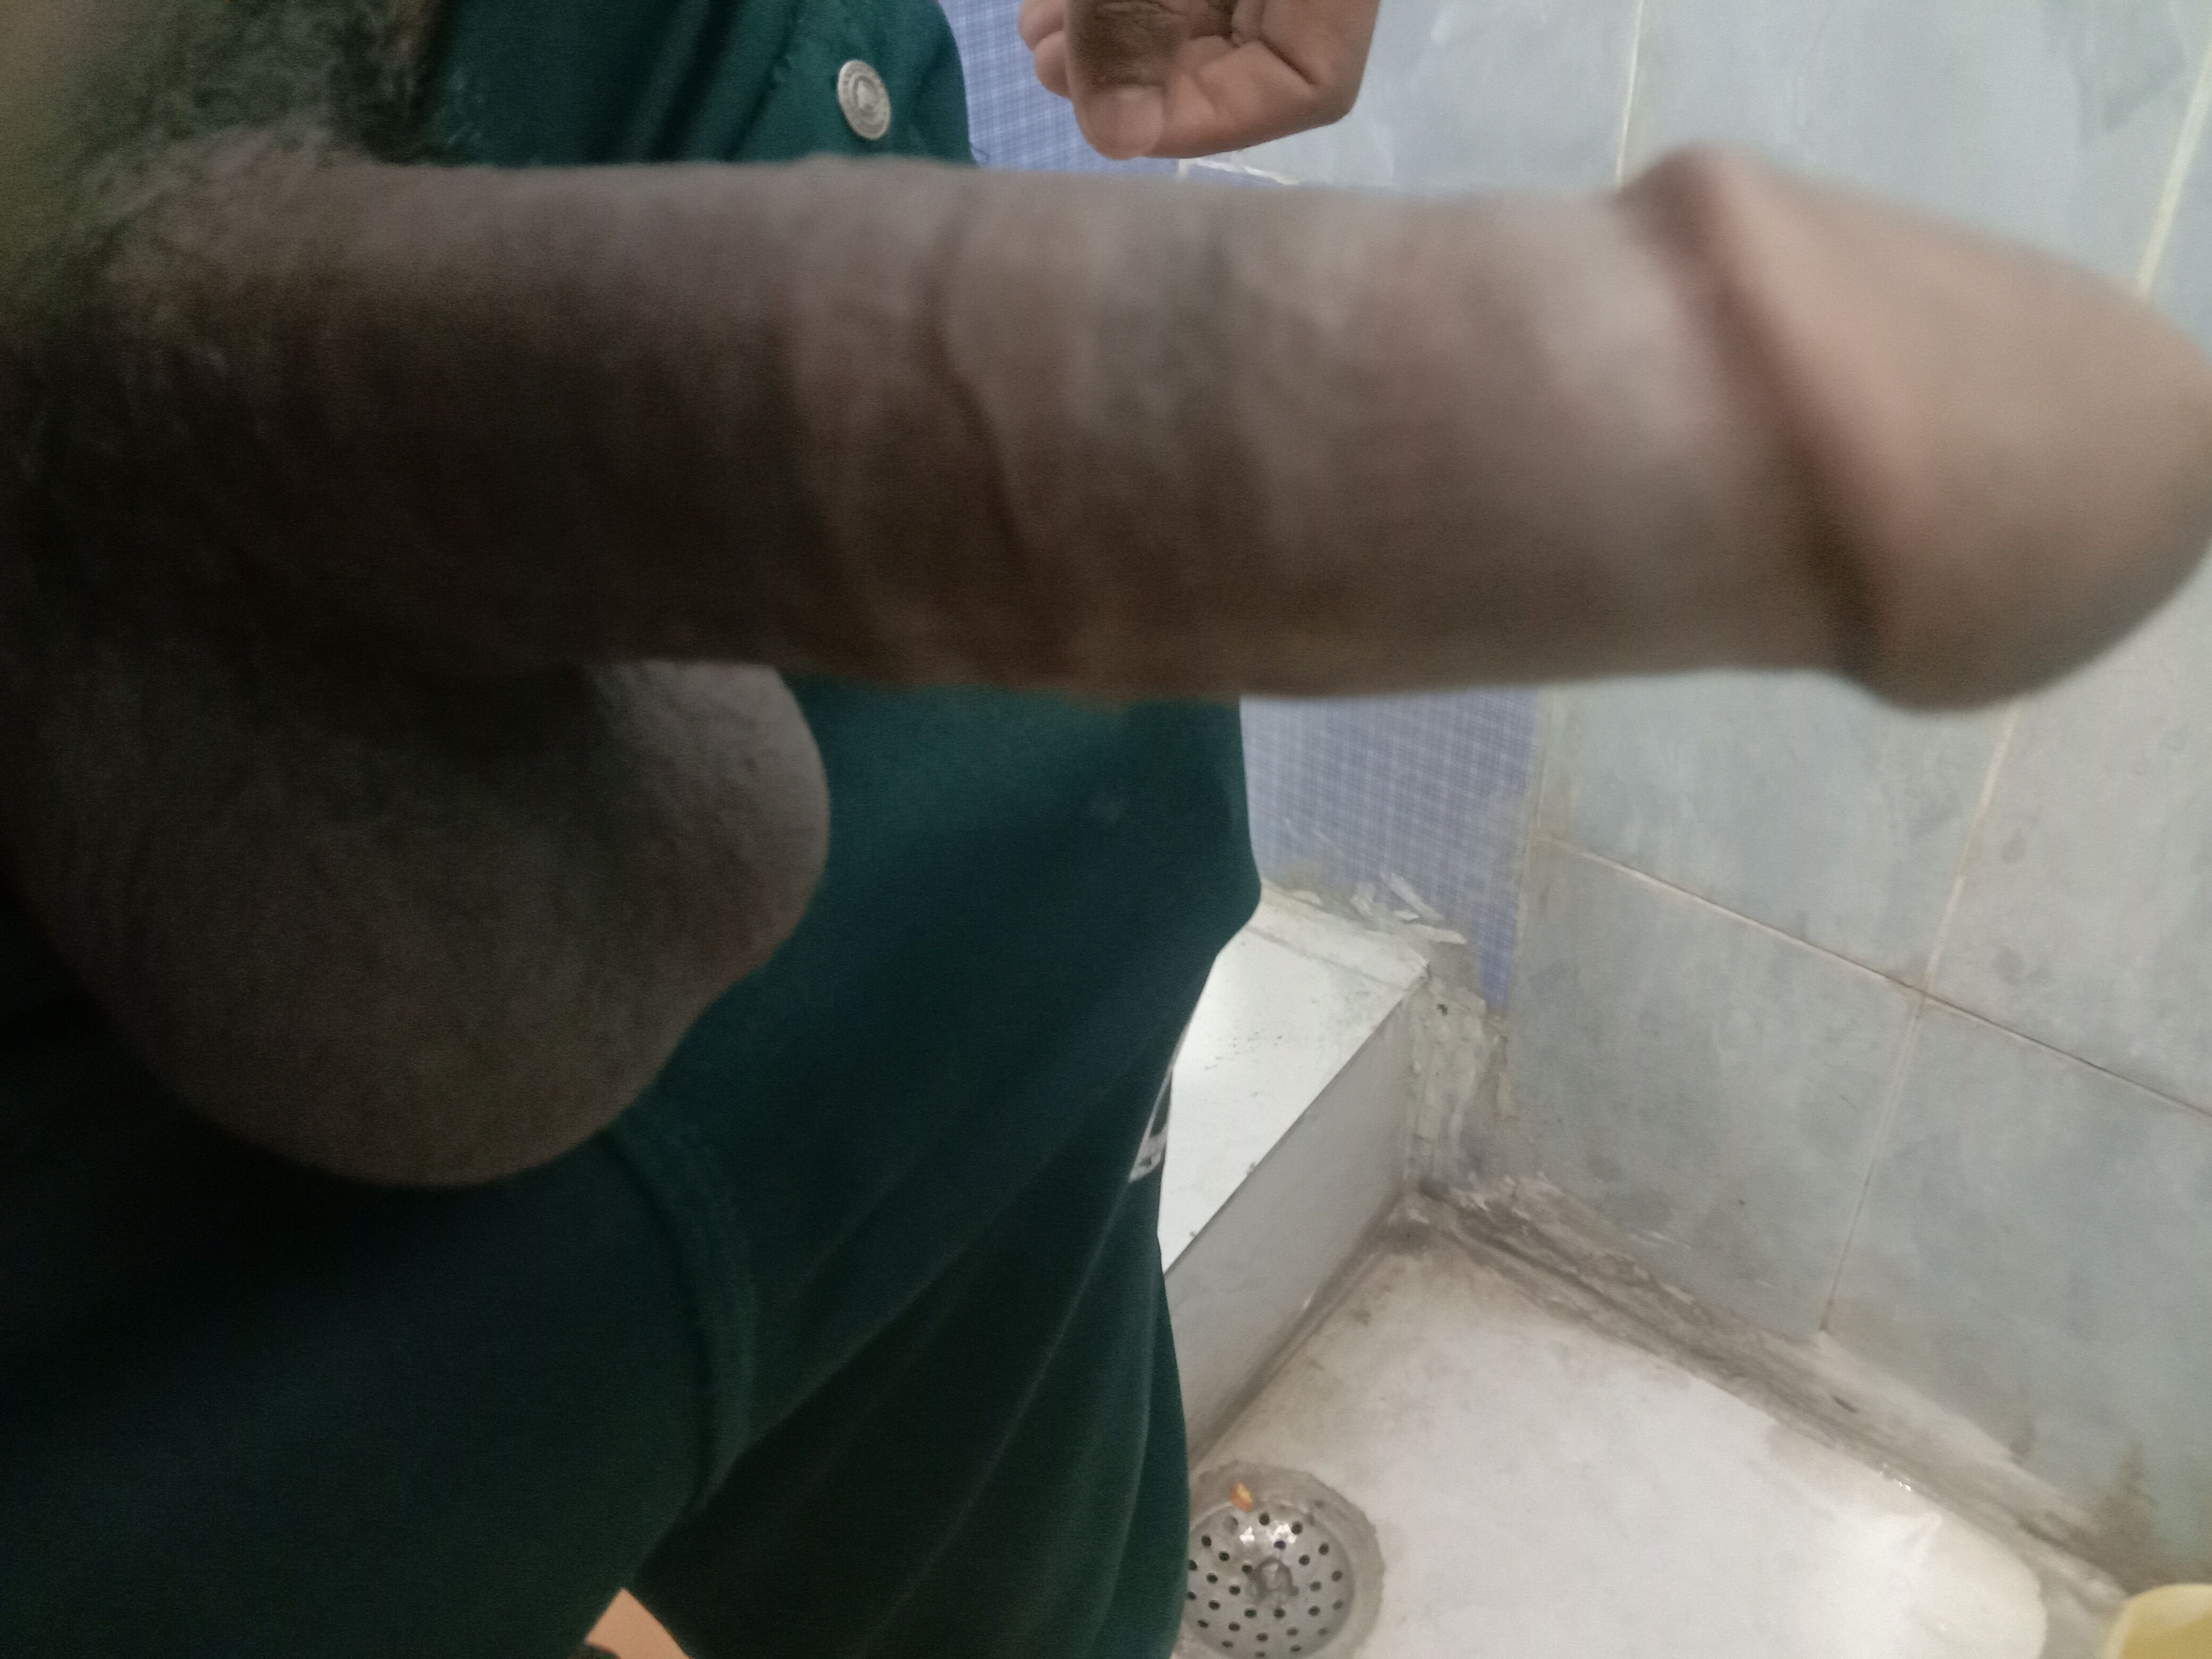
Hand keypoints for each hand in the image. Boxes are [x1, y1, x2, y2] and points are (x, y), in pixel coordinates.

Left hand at [1019, 0, 1380, 158]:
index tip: (1113, 117)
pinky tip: (1056, 7)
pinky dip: (1127, 6)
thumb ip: (1137, 18)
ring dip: (1116, 44)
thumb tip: (1116, 135)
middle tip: (1050, 70)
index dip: (1206, 118)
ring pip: (1208, 20)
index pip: (1308, 85)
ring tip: (1039, 38)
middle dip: (1137, 79)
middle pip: (1250, 58)